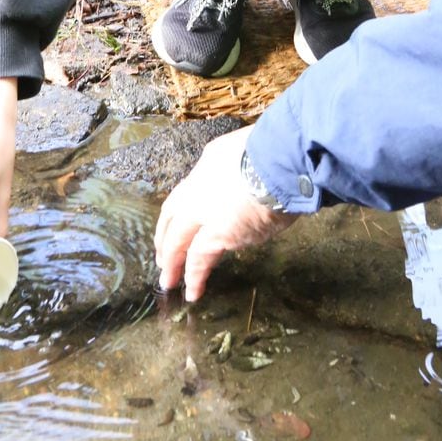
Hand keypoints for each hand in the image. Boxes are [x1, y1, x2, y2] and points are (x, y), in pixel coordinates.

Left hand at [154, 126, 294, 301]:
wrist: (280, 160)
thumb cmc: (275, 149)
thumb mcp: (248, 149)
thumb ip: (238, 168)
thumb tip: (244, 184)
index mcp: (208, 162)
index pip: (185, 192)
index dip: (175, 214)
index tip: (171, 228)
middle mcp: (199, 186)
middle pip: (173, 217)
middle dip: (165, 239)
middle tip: (162, 259)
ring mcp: (204, 210)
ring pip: (178, 240)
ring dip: (173, 262)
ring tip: (169, 281)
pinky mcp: (217, 234)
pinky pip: (199, 260)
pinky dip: (194, 277)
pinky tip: (193, 291)